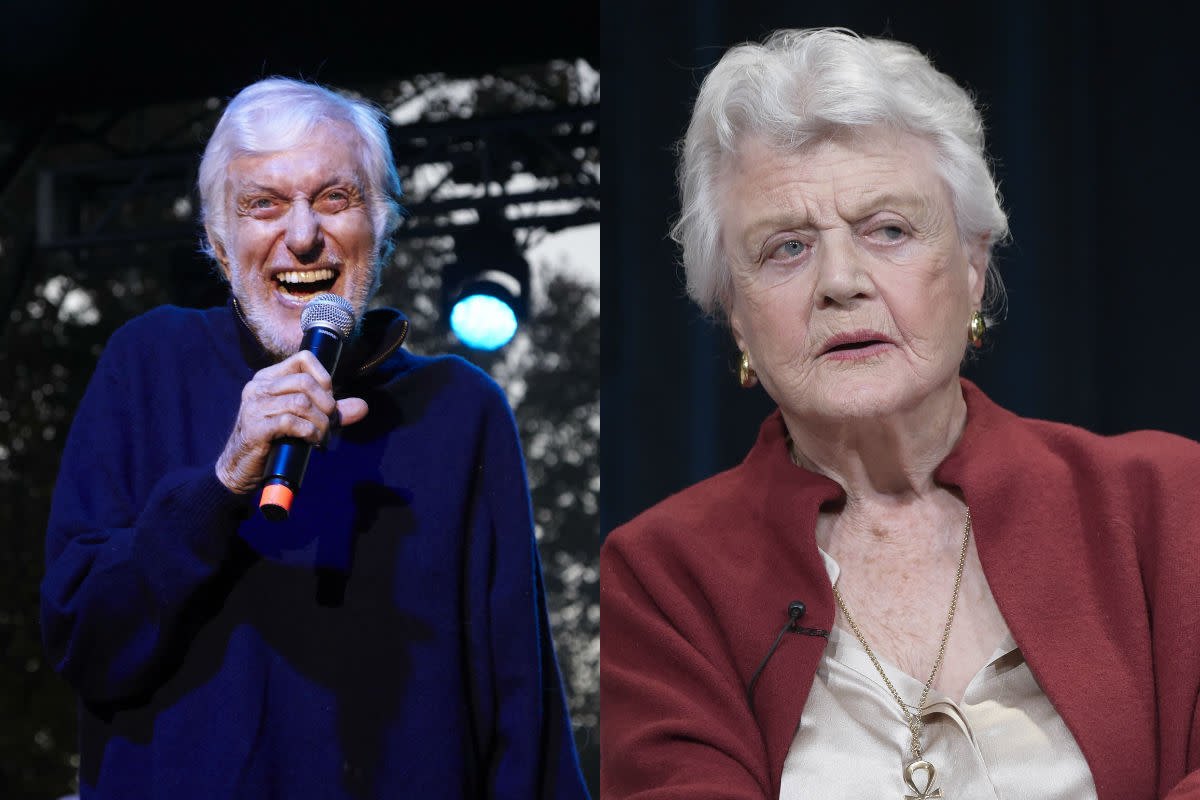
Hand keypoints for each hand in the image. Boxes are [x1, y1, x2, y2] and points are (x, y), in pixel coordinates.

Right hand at [215, 351, 368, 493]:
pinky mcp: (255, 427)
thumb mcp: (305, 421)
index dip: (325, 378)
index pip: (304, 359)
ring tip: (322, 437)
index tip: (329, 401)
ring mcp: (254, 406)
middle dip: (327, 405)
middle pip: (306, 382)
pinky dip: (310, 432)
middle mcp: (258, 387)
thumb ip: (332, 412)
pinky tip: (312, 441)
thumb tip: (363, 407)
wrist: (241, 469)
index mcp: (268, 378)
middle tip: (329, 424)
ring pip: (301, 403)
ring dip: (321, 422)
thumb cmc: (274, 441)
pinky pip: (291, 422)